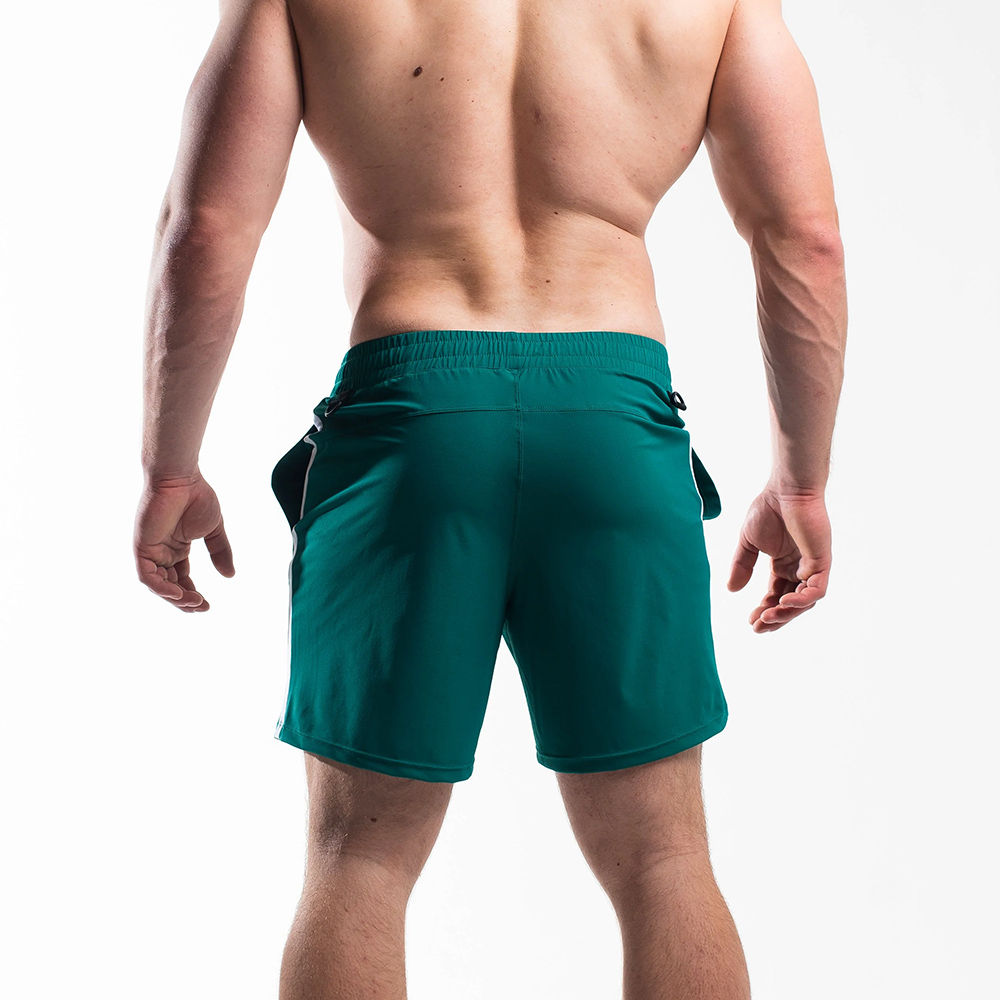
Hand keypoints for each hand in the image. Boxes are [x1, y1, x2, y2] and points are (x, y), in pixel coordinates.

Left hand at [133, 473, 234, 611]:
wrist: (181, 479)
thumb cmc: (196, 497)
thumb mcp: (214, 530)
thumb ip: (220, 552)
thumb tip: (230, 575)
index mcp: (176, 548)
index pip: (181, 578)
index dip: (192, 593)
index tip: (207, 605)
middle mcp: (161, 552)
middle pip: (169, 585)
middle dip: (184, 601)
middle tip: (202, 608)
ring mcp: (151, 550)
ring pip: (157, 585)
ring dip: (175, 597)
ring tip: (194, 603)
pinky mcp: (142, 547)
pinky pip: (147, 576)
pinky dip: (161, 588)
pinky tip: (179, 594)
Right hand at [727, 487, 831, 631]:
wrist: (786, 489)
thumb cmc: (769, 509)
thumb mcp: (748, 542)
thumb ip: (741, 565)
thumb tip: (732, 590)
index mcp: (784, 565)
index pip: (776, 596)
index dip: (764, 610)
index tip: (750, 621)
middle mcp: (800, 569)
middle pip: (790, 604)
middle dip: (775, 619)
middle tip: (758, 627)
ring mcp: (812, 566)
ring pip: (805, 601)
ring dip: (787, 613)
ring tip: (767, 618)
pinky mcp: (821, 560)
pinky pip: (817, 589)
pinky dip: (802, 600)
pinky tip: (784, 603)